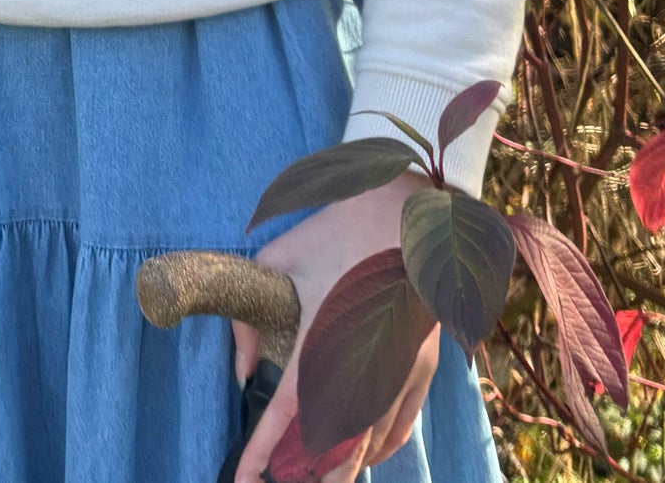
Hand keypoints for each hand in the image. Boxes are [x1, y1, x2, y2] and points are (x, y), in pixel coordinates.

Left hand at [229, 172, 439, 482]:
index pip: (288, 412)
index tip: (243, 478)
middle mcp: (366, 362)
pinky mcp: (422, 363)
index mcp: (324, 336)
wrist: (406, 208)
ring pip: (370, 441)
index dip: (263, 450)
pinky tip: (362, 458)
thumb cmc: (336, 230)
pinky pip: (401, 424)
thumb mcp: (277, 261)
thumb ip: (250, 318)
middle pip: (335, 443)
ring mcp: (400, 367)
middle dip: (306, 474)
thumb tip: (242, 372)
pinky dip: (379, 447)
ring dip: (342, 467)